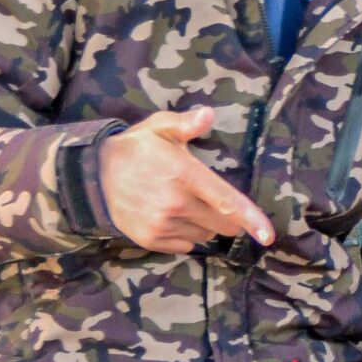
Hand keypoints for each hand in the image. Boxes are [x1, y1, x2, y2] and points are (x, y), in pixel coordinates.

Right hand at [97, 107, 274, 253]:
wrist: (94, 175)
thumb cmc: (136, 149)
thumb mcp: (159, 127)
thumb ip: (186, 123)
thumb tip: (209, 114)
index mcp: (185, 175)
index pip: (227, 202)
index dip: (251, 220)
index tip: (268, 236)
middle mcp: (175, 204)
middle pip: (223, 224)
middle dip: (227, 217)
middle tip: (209, 199)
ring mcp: (161, 224)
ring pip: (205, 236)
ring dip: (203, 225)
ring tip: (183, 204)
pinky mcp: (150, 240)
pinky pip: (185, 246)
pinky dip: (185, 236)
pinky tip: (169, 216)